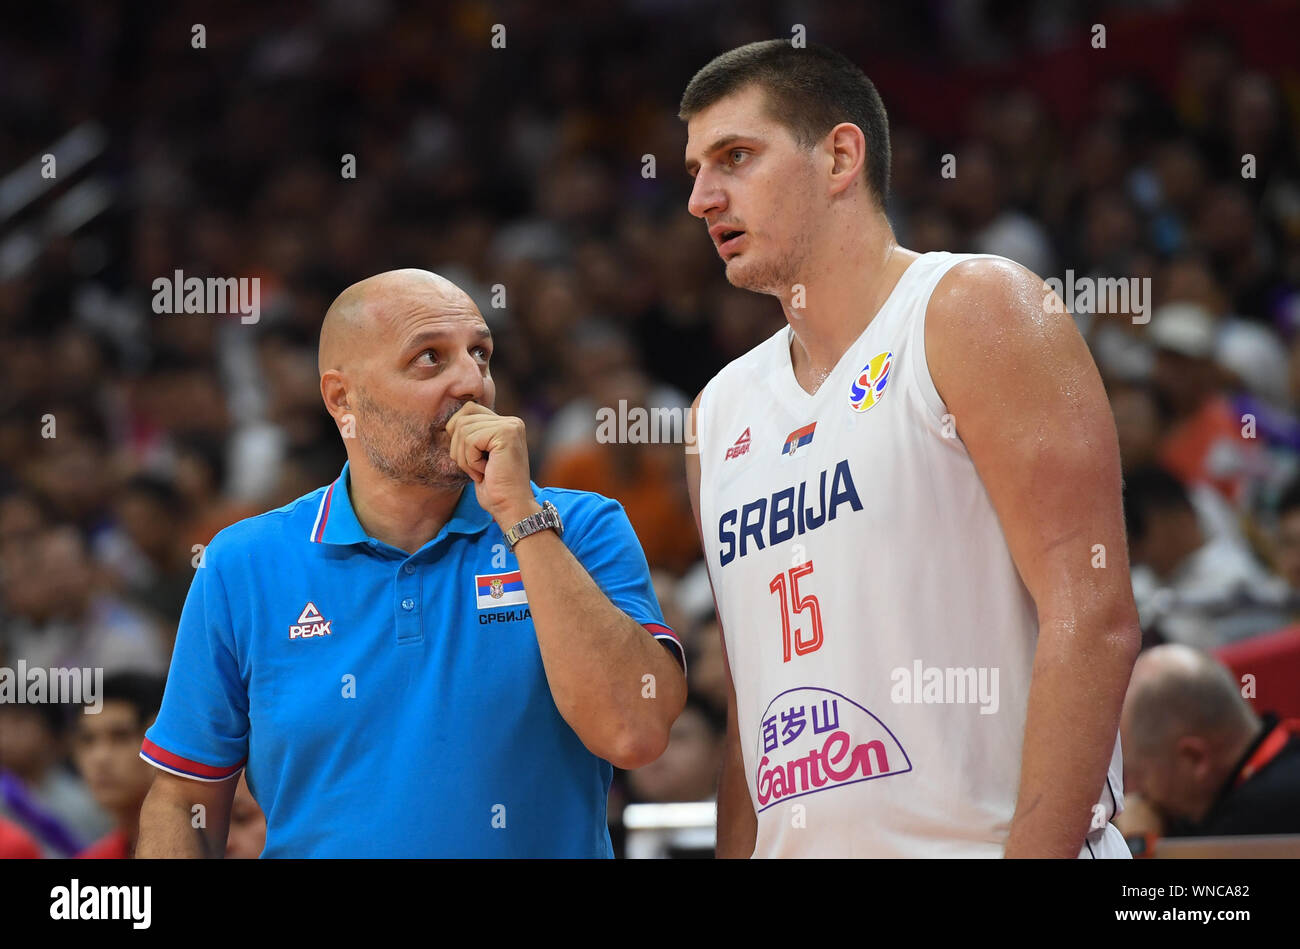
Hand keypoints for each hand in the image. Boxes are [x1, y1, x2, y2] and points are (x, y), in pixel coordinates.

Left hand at [445, 402, 539, 528]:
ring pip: (464, 430)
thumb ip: (471, 435)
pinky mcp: (506, 434)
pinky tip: (486, 471)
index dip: (458, 434)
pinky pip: (470, 441)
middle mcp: (511, 421)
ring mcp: (510, 426)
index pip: (468, 409)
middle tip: (477, 468)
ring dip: (465, 458)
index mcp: (506, 424)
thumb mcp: (478, 455)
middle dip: (459, 448)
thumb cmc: (494, 488)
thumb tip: (449, 423)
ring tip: (482, 471)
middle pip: (463, 419)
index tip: (472, 458)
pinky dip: (471, 461)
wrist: (510, 507)